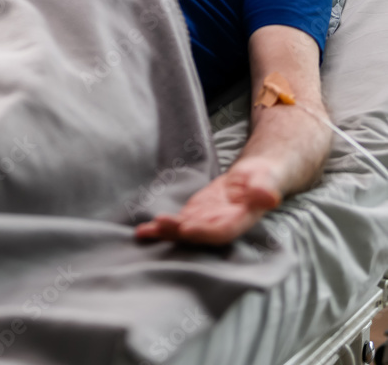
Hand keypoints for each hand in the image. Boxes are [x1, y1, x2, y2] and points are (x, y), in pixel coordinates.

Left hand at [135, 157, 281, 245]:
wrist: (255, 179)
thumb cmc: (264, 177)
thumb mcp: (267, 177)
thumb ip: (265, 188)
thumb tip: (269, 197)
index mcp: (241, 220)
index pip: (222, 230)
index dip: (205, 232)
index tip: (187, 229)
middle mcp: (222, 227)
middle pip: (199, 234)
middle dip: (179, 232)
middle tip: (161, 224)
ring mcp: (207, 223)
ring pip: (185, 232)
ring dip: (166, 232)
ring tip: (146, 231)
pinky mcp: (196, 217)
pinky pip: (178, 224)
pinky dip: (161, 228)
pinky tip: (143, 231)